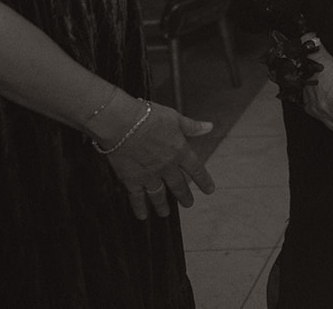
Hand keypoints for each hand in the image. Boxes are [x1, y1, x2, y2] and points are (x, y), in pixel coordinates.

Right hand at [94, 98, 216, 219]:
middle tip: (188, 204)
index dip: (203, 180)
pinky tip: (142, 216)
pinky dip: (140, 207)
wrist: (122, 123)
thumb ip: (191, 126)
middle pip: (178, 184)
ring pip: (158, 194)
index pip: (196, 169)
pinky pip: (137, 197)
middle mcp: (166, 166)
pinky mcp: (131, 179)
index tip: (210, 190)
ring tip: (165, 213)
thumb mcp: (175, 118)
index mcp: (180, 151)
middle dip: (184, 196)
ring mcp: (149, 175)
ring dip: (162, 205)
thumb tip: (209, 127)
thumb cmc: (149, 116)